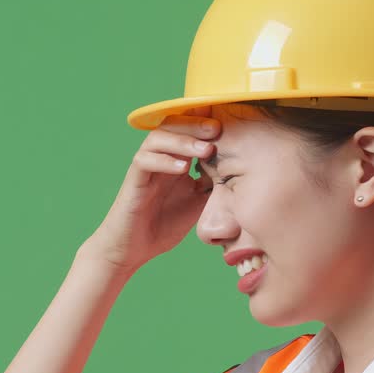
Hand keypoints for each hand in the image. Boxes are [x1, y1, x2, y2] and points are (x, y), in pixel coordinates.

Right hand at [85, 106, 220, 274]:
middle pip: (173, 125)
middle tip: (218, 129)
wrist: (133, 249)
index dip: (205, 123)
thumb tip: (240, 170)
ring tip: (206, 149)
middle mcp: (160, 157)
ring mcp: (146, 166)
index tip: (229, 124)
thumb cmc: (165, 224)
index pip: (189, 130)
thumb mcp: (199, 202)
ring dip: (183, 141)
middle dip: (196, 124)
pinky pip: (144, 161)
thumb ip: (213, 184)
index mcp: (177, 159)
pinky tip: (183, 169)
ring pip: (158, 138)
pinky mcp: (134, 180)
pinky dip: (164, 161)